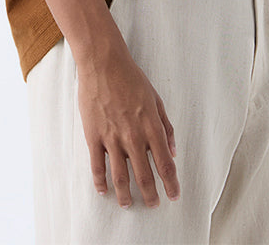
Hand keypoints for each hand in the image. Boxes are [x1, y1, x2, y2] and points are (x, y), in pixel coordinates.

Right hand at [76, 43, 179, 208]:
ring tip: (128, 204)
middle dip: (151, 195)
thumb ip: (166, 126)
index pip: (165, 163)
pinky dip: (101, 182)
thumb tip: (173, 149)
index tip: (174, 195)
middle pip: (144, 176)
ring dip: (126, 195)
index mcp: (151, 126)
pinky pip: (97, 166)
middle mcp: (133, 136)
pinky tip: (104, 190)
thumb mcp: (156, 98)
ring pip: (120, 177)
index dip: (171, 183)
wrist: (103, 63)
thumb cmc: (130, 77)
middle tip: (153, 204)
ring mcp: (112, 138)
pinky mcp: (94, 136)